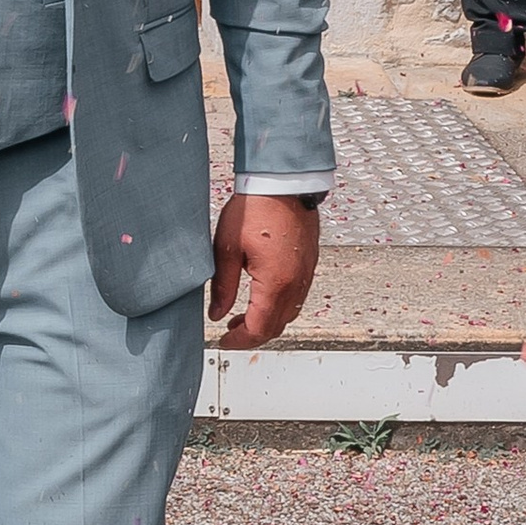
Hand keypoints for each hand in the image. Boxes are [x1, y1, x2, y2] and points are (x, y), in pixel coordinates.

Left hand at [208, 190, 318, 348]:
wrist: (283, 182)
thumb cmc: (255, 208)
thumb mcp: (227, 249)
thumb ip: (222, 286)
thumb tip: (216, 314)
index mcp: (276, 283)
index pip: (259, 328)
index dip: (240, 341)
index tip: (223, 341)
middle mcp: (296, 283)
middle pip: (277, 326)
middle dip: (253, 335)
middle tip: (230, 332)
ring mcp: (306, 274)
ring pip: (289, 313)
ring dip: (267, 321)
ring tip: (242, 315)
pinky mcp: (309, 263)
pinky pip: (297, 297)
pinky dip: (279, 306)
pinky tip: (262, 296)